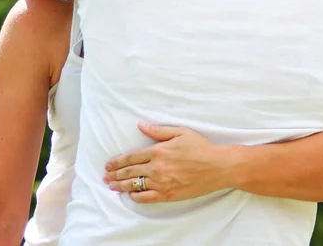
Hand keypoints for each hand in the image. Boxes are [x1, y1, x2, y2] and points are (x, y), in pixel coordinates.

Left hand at [103, 122, 224, 202]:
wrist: (217, 167)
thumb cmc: (200, 147)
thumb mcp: (179, 132)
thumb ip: (158, 131)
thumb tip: (140, 125)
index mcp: (158, 151)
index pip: (131, 157)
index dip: (118, 161)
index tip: (109, 164)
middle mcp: (157, 167)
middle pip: (130, 171)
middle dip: (115, 174)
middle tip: (105, 176)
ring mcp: (162, 182)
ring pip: (135, 185)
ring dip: (121, 186)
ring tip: (111, 186)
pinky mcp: (168, 194)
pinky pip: (147, 198)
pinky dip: (136, 197)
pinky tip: (130, 195)